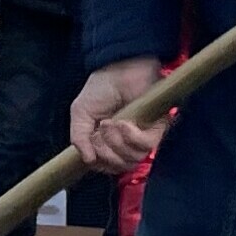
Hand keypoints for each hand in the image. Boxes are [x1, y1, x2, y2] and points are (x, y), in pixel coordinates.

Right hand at [69, 57, 166, 172]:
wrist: (120, 69)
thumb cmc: (101, 88)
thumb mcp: (81, 114)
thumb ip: (79, 139)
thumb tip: (87, 161)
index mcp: (108, 142)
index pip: (106, 166)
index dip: (98, 161)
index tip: (92, 142)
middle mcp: (126, 142)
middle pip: (119, 166)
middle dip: (106, 151)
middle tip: (101, 129)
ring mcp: (142, 136)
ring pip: (132, 159)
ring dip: (117, 142)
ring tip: (112, 122)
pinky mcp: (156, 128)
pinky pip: (146, 146)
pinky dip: (131, 137)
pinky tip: (123, 123)